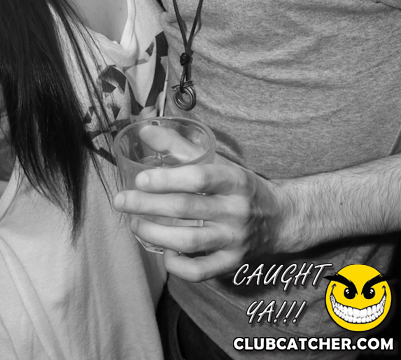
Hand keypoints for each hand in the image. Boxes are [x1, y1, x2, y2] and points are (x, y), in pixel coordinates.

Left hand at [113, 156, 283, 281]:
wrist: (280, 219)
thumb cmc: (240, 186)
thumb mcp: (219, 161)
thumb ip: (181, 147)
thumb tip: (144, 130)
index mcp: (235, 180)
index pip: (199, 179)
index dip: (167, 179)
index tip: (139, 179)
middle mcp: (237, 210)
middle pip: (186, 209)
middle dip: (147, 205)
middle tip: (121, 201)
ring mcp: (235, 240)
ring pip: (189, 241)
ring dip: (155, 234)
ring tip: (134, 224)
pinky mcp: (232, 263)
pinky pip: (201, 271)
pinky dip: (178, 265)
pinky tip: (164, 253)